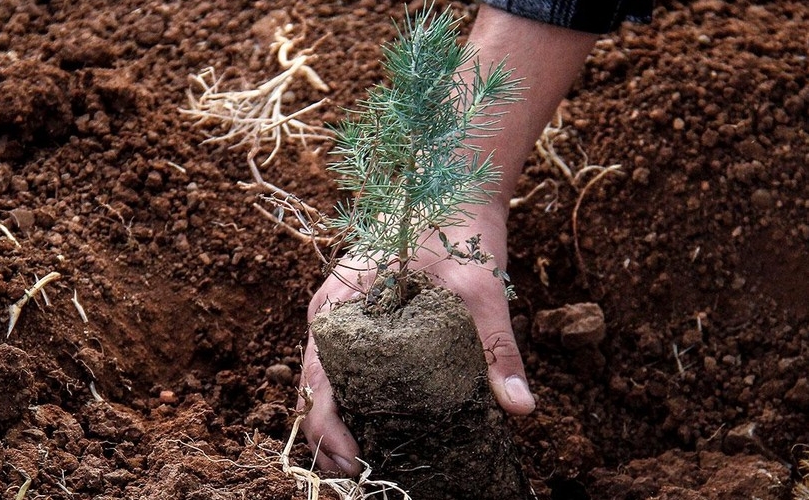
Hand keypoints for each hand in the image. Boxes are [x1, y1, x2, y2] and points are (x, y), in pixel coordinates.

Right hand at [297, 205, 535, 475]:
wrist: (451, 183)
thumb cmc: (456, 228)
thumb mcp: (479, 289)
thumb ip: (495, 349)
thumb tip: (520, 408)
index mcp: (339, 308)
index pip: (316, 386)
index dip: (327, 433)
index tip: (357, 463)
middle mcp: (332, 317)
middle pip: (316, 392)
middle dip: (333, 439)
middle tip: (367, 474)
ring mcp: (344, 317)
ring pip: (328, 382)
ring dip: (343, 422)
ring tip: (373, 458)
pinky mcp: (363, 317)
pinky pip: (348, 366)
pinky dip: (357, 398)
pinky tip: (384, 422)